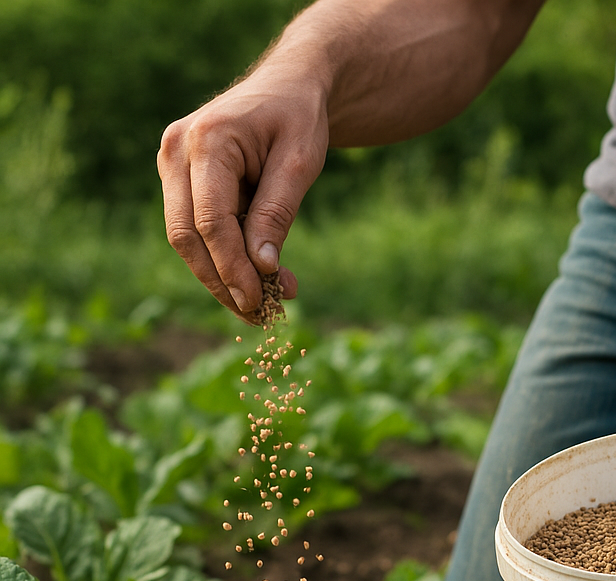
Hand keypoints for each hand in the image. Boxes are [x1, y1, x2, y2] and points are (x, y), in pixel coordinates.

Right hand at [157, 72, 328, 321]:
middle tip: (259, 316)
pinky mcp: (181, 180)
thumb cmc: (298, 118)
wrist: (287, 86)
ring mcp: (172, 165)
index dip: (232, 269)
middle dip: (222, 282)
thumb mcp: (300, 163)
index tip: (260, 304)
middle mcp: (176, 151)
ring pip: (187, 240)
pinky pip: (196, 230)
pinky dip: (224, 259)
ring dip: (223, 278)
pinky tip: (258, 278)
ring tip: (266, 304)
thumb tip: (263, 268)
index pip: (210, 221)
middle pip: (187, 236)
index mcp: (206, 140)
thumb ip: (277, 212)